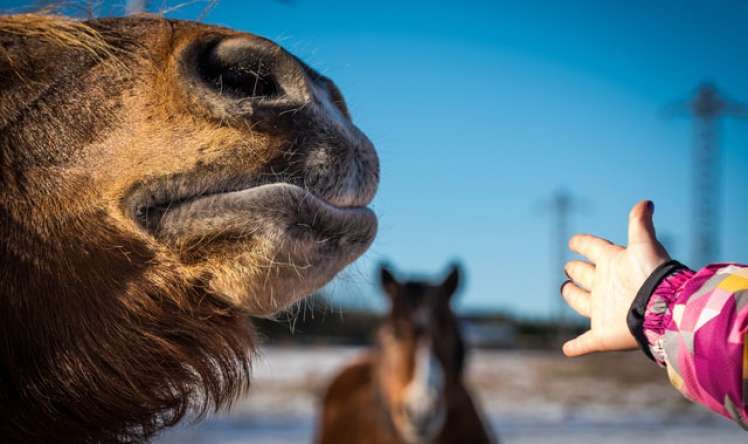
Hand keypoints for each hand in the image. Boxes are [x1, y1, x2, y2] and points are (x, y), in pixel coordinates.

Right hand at [561, 200, 670, 356]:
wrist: (664, 311)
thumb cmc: (652, 276)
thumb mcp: (644, 245)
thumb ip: (641, 223)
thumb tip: (646, 201)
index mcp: (613, 264)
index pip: (594, 249)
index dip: (583, 244)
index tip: (574, 241)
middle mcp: (606, 286)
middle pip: (586, 276)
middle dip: (577, 271)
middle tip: (570, 267)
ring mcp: (603, 310)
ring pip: (582, 303)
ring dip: (573, 297)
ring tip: (567, 290)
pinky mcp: (603, 334)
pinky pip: (586, 342)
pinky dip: (576, 347)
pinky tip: (567, 350)